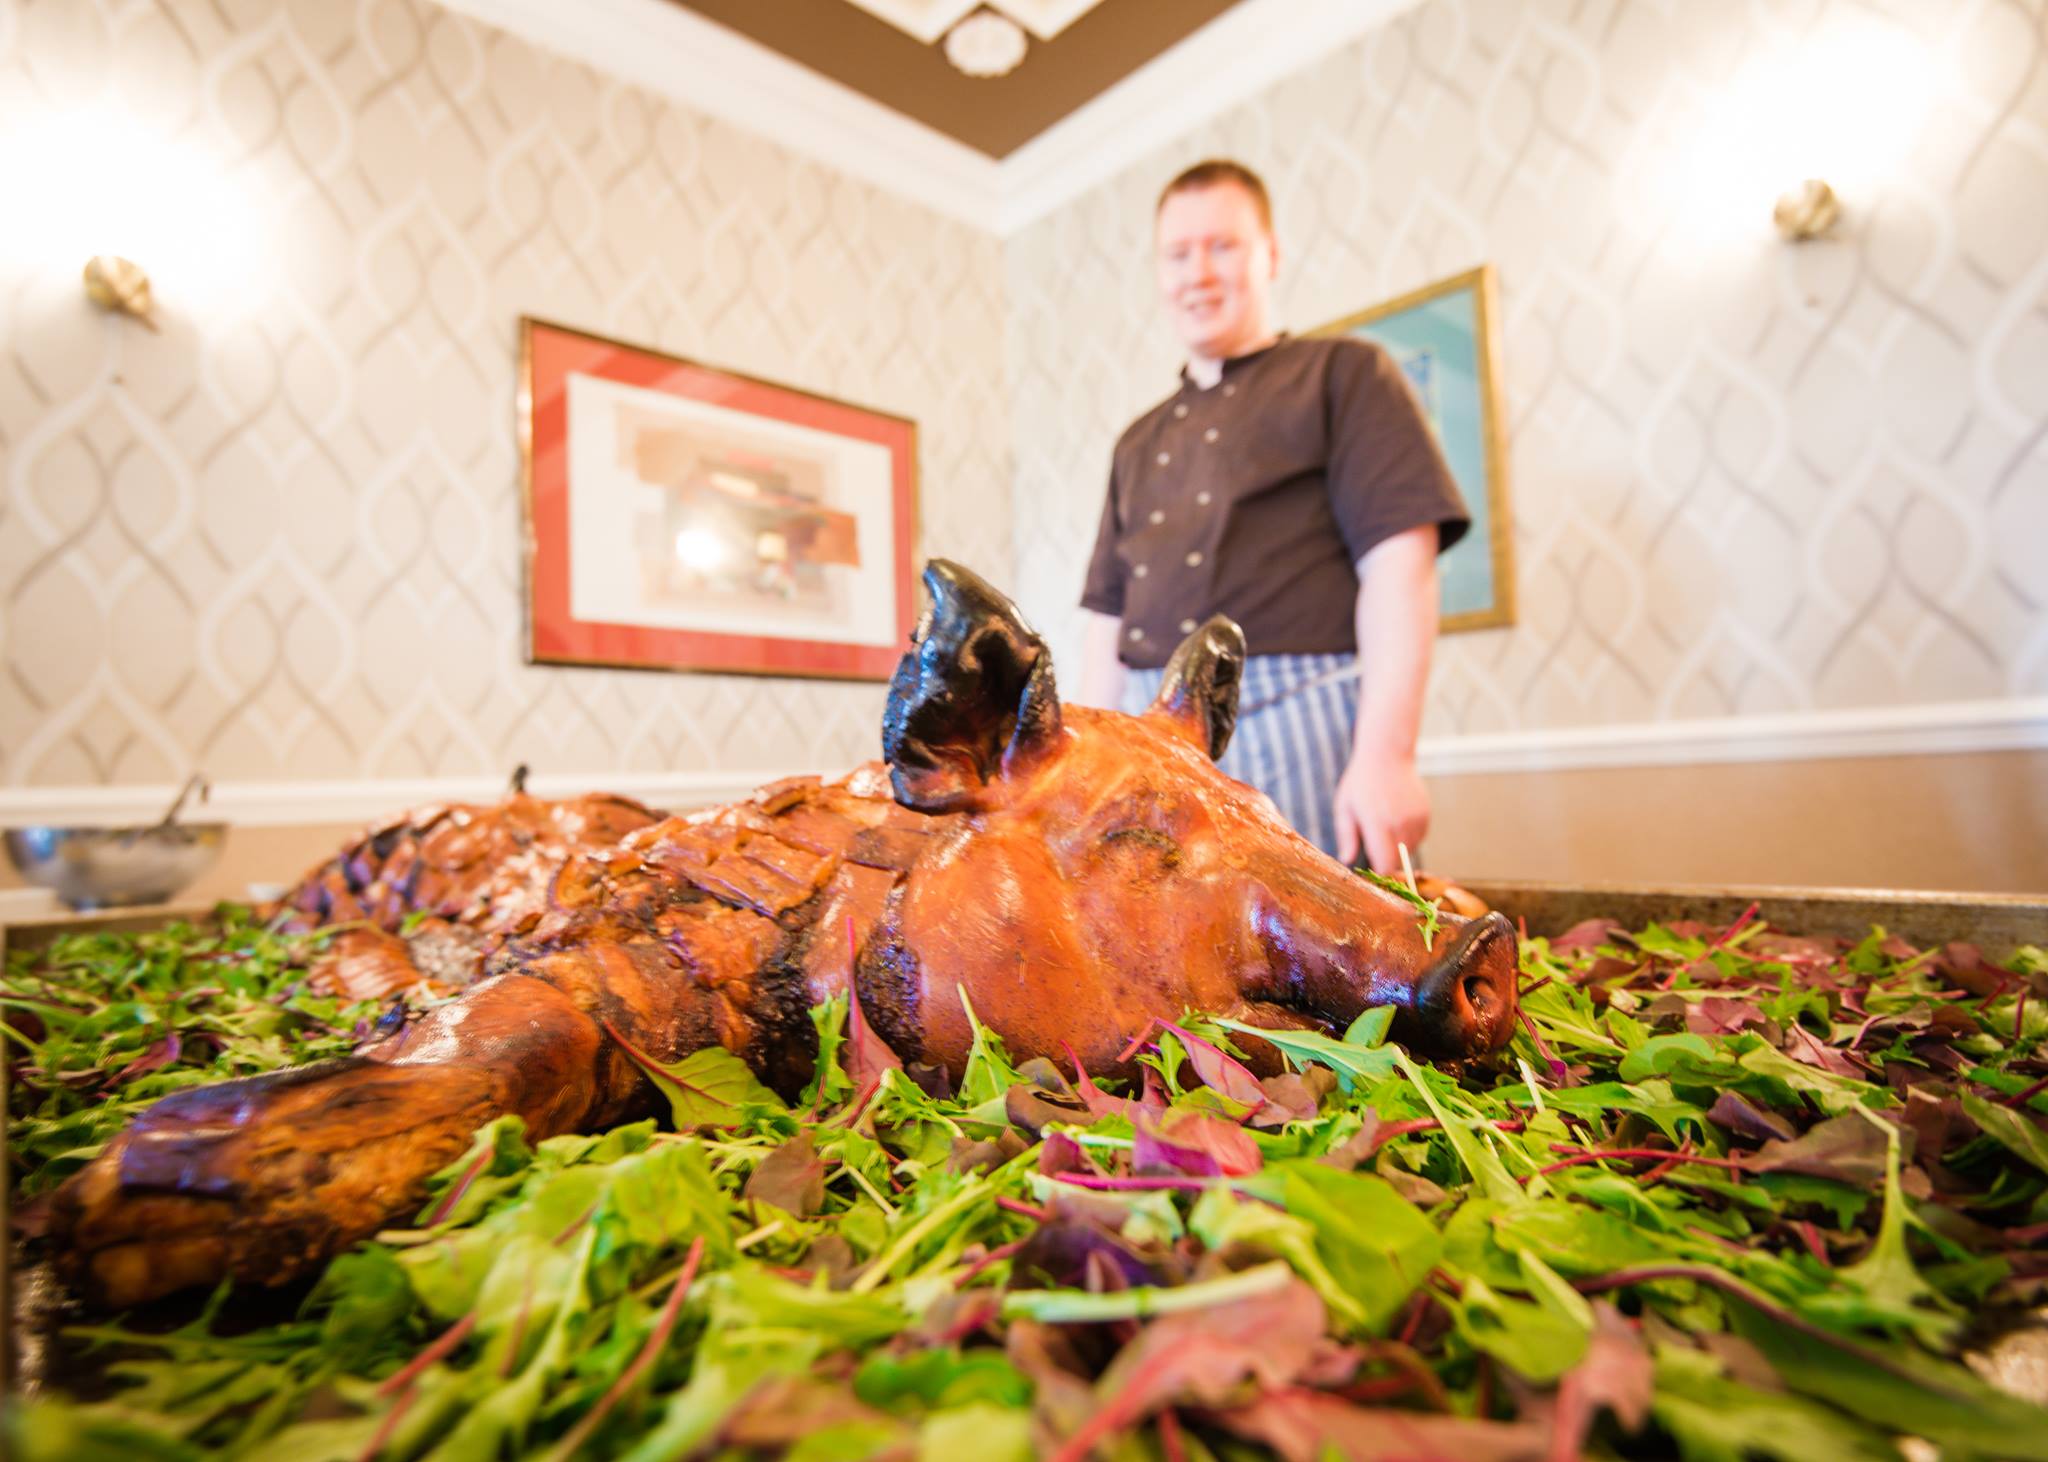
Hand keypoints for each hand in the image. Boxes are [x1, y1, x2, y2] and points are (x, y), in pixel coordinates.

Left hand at [1334, 748, 1429, 872]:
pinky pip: (1419, 838)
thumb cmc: (1360, 782)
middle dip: (1386, 860)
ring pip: (1409, 851)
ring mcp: (1416, 819)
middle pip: (1398, 861)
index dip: (1378, 872)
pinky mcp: (1425, 815)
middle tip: (1374, 846)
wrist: (1387, 756)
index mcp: (1377, 823)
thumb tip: (1347, 861)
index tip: (1371, 871)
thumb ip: (1346, 837)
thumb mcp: (1344, 808)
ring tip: (1384, 827)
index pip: (1385, 865)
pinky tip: (1396, 819)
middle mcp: (1400, 823)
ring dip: (1398, 848)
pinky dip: (1408, 836)